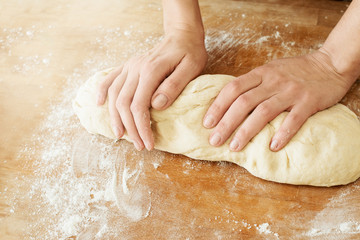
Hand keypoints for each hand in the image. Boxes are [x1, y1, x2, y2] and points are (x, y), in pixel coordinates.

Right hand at [97, 31, 206, 150]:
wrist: (182, 35)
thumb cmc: (190, 52)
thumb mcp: (191, 68)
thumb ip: (173, 86)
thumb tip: (156, 105)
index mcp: (150, 70)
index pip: (139, 106)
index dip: (141, 127)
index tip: (148, 144)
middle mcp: (135, 68)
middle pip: (123, 103)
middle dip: (130, 128)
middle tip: (139, 145)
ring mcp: (129, 66)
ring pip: (114, 95)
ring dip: (115, 117)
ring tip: (120, 135)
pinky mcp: (128, 66)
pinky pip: (109, 79)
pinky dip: (102, 91)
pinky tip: (98, 104)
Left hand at [203, 50, 353, 151]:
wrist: (330, 64)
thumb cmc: (295, 70)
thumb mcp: (270, 70)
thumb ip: (253, 83)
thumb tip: (230, 102)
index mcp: (261, 73)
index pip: (233, 89)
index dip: (218, 106)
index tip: (207, 123)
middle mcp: (273, 81)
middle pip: (243, 103)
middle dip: (226, 123)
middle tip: (214, 140)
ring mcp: (291, 91)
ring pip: (263, 112)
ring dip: (246, 131)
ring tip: (234, 147)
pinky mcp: (309, 102)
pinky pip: (294, 119)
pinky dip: (282, 133)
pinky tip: (272, 147)